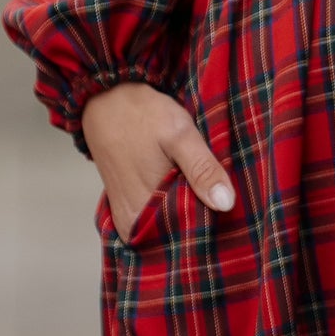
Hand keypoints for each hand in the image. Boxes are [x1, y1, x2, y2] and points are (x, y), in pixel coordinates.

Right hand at [81, 80, 234, 240]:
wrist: (106, 99)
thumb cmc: (143, 115)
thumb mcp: (179, 135)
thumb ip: (202, 169)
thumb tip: (226, 203)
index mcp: (142, 213)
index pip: (187, 236)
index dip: (210, 223)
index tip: (227, 208)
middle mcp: (131, 223)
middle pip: (177, 233)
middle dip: (199, 217)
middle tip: (218, 194)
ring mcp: (127, 216)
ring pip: (167, 225)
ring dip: (186, 210)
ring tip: (200, 187)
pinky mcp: (125, 206)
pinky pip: (155, 216)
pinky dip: (171, 204)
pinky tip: (183, 186)